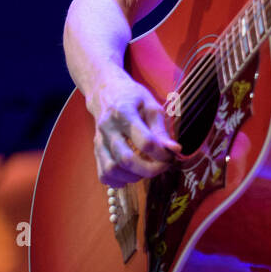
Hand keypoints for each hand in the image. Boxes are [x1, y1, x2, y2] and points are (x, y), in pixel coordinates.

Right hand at [85, 67, 182, 187]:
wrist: (105, 91)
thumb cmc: (132, 96)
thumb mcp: (151, 105)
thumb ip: (161, 129)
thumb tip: (175, 150)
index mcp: (123, 113)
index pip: (145, 142)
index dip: (162, 154)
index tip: (172, 154)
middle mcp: (108, 128)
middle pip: (126, 160)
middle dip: (149, 170)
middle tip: (163, 167)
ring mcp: (99, 140)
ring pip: (113, 169)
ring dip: (134, 176)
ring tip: (147, 169)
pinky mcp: (96, 150)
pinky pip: (104, 174)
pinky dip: (119, 180)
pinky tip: (131, 173)